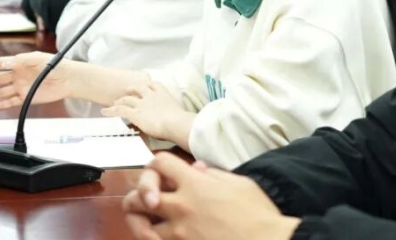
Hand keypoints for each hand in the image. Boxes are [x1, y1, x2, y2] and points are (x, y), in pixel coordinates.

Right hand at [0, 52, 75, 109]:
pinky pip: (10, 102)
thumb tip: (3, 62)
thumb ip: (18, 61)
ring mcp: (21, 87)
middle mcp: (18, 75)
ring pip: (0, 92)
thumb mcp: (35, 59)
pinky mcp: (27, 97)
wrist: (68, 78)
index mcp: (19, 63)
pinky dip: (0, 104)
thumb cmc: (54, 65)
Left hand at [102, 83, 193, 145]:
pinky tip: (105, 112)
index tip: (146, 86)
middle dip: (131, 89)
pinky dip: (111, 110)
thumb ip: (176, 116)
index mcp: (164, 94)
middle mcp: (151, 96)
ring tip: (114, 102)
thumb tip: (180, 124)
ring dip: (120, 100)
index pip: (154, 85)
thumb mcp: (179, 115)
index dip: (148, 85)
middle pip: (138, 88)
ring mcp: (142, 104)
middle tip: (127, 91)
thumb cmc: (181, 122)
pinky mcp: (135, 113)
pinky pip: (119, 109)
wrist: (176, 123)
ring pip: (127, 99)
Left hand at [123, 153, 299, 239]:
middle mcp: (181, 206)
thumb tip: (195, 168)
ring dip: (140, 222)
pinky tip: (159, 236)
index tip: (161, 173)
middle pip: (138, 196)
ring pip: (141, 226)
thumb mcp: (237, 182)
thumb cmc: (258, 213)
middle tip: (145, 200)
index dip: (156, 165)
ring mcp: (180, 231)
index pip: (159, 163)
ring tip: (145, 221)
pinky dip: (154, 239)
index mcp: (195, 184)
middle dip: (137, 196)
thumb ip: (211, 174)